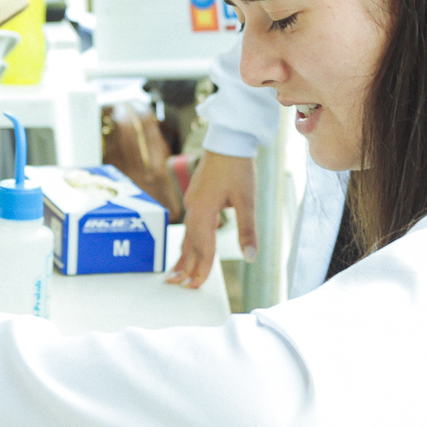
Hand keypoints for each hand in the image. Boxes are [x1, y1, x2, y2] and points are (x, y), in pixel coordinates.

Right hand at [168, 150, 254, 288]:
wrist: (228, 140)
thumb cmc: (237, 167)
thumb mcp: (247, 200)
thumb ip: (248, 230)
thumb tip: (250, 256)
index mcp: (203, 211)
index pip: (203, 248)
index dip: (202, 269)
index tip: (197, 286)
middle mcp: (193, 208)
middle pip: (190, 245)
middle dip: (187, 267)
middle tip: (181, 286)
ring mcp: (192, 202)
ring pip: (187, 235)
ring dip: (183, 256)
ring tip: (176, 273)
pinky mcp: (195, 197)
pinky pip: (189, 225)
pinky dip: (188, 241)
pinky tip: (188, 245)